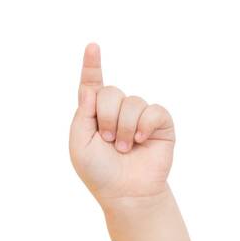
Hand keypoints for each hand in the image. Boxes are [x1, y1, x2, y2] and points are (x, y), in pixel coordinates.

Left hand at [69, 42, 174, 206]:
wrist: (127, 193)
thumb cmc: (100, 173)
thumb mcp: (80, 144)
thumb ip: (83, 114)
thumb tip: (90, 88)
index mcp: (95, 114)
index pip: (92, 84)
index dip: (92, 65)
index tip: (92, 46)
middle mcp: (117, 111)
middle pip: (111, 92)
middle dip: (107, 117)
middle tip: (108, 142)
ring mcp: (140, 116)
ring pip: (132, 102)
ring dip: (124, 128)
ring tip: (124, 148)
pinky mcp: (160, 124)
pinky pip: (153, 111)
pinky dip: (145, 125)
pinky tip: (141, 140)